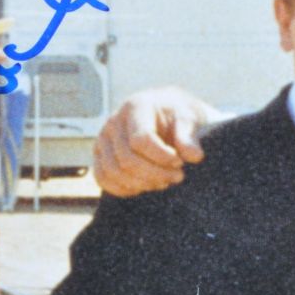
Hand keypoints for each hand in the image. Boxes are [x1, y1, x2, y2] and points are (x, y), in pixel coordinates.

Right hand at [94, 87, 208, 196]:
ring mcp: (103, 138)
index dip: (161, 157)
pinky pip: (102, 178)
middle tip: (177, 176)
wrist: (166, 115)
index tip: (180, 162)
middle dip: (155, 174)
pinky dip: (123, 188)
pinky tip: (145, 186)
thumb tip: (194, 155)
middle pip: (127, 159)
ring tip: (164, 181)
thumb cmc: (177, 115)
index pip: (140, 140)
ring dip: (142, 183)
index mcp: (135, 106)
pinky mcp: (100, 154)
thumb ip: (190, 135)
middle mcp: (114, 121)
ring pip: (114, 171)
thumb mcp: (189, 118)